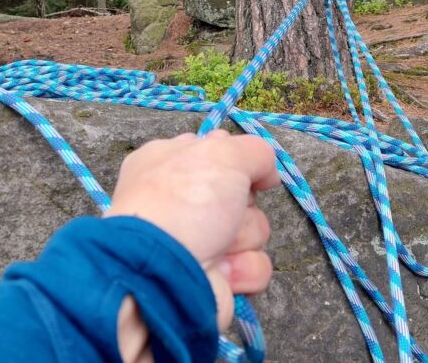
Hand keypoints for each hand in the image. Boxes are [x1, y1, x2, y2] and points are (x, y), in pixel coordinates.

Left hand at [105, 130, 278, 359]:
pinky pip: (254, 266)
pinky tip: (222, 271)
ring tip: (218, 246)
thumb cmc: (185, 201)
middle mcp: (183, 202)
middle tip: (225, 210)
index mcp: (170, 163)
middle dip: (243, 204)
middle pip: (243, 195)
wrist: (161, 272)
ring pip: (253, 231)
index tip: (240, 170)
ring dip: (243, 238)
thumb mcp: (222, 153)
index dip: (236, 162)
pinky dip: (243, 268)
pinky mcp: (215, 276)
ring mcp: (199, 241)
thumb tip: (267, 174)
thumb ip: (254, 151)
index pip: (217, 152)